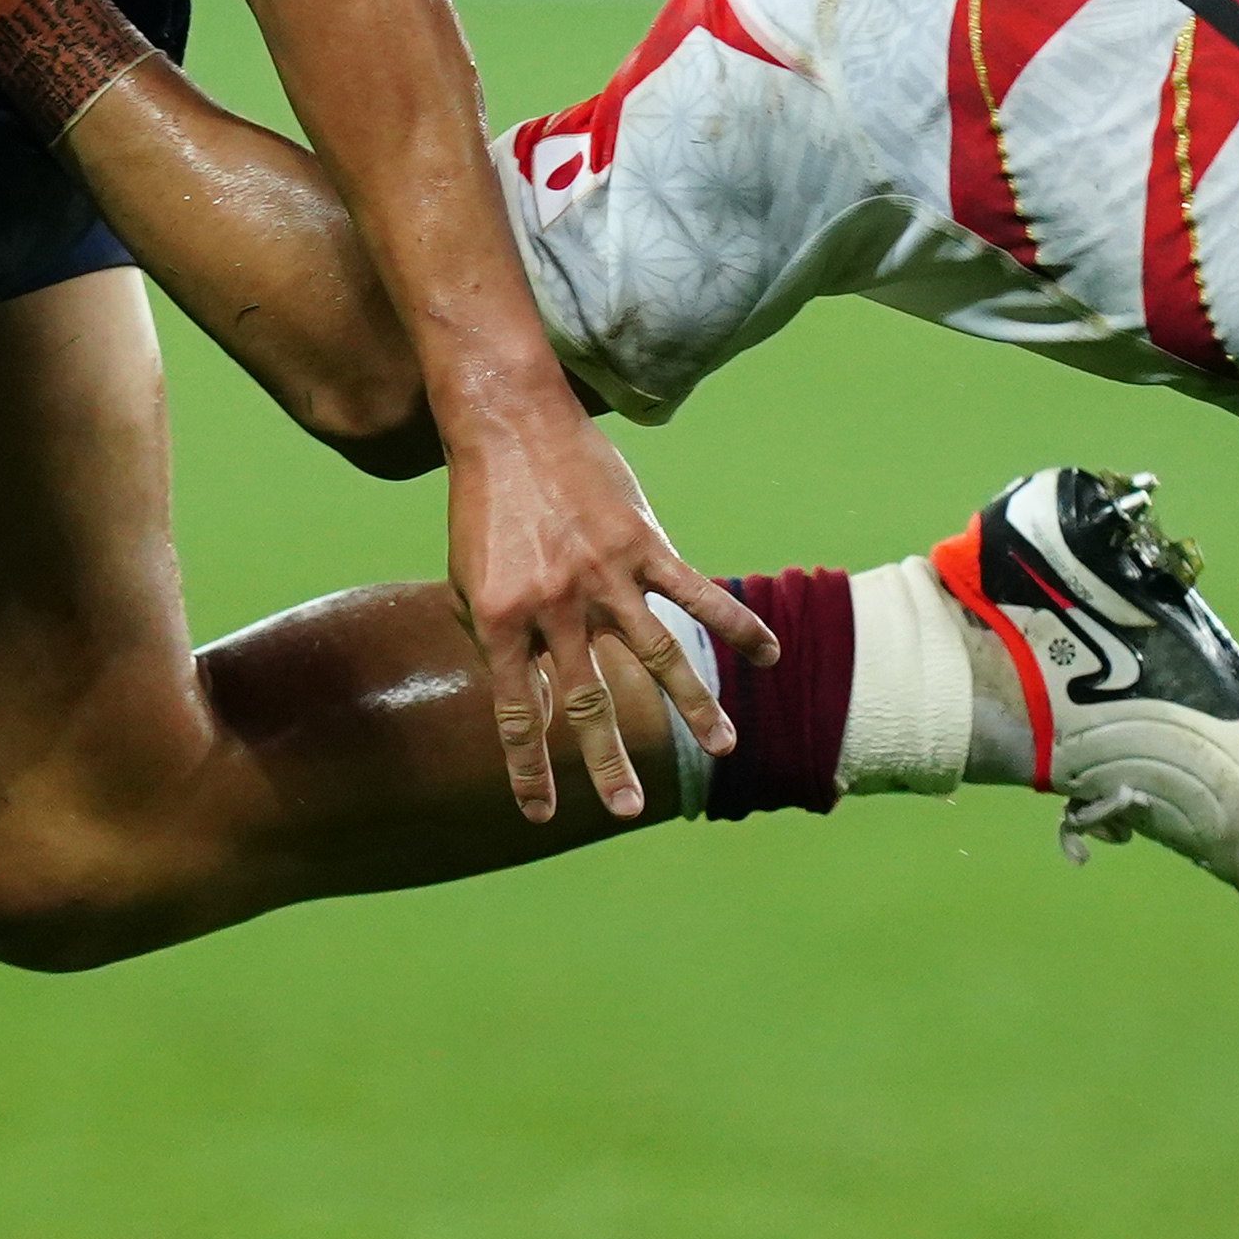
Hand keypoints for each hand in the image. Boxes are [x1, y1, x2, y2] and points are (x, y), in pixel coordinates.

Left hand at [441, 367, 767, 825]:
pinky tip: (769, 656)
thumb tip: (524, 698)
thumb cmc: (485, 508)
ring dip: (693, 707)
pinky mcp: (642, 544)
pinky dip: (735, 624)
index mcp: (502, 620)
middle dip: (608, 760)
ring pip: (657, 655)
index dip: (528, 767)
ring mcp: (604, 576)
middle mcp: (555, 606)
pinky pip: (696, 592)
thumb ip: (493, 640)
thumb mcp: (469, 581)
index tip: (539, 813)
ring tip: (724, 748)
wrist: (510, 425)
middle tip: (628, 808)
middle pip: (588, 699)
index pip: (516, 712)